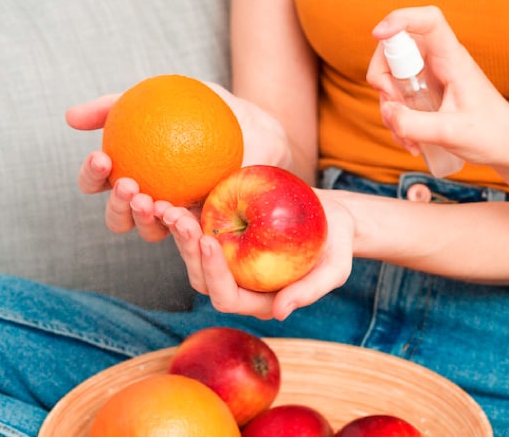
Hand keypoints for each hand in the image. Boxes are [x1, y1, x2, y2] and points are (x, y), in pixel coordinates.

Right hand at [64, 82, 292, 239]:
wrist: (261, 126)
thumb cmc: (208, 110)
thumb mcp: (165, 94)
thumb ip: (117, 104)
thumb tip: (69, 118)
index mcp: (133, 171)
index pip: (99, 182)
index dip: (92, 176)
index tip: (102, 157)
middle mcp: (150, 200)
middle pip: (117, 217)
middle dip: (116, 206)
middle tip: (129, 185)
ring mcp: (179, 218)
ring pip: (150, 231)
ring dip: (145, 219)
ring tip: (154, 201)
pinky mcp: (209, 229)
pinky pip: (191, 235)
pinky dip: (183, 227)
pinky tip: (186, 214)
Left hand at [163, 188, 353, 320]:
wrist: (332, 218)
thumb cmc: (336, 245)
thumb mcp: (335, 268)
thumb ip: (311, 291)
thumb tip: (281, 313)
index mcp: (259, 300)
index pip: (227, 297)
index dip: (214, 274)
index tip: (210, 240)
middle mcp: (238, 284)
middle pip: (201, 278)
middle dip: (187, 251)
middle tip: (180, 219)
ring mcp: (228, 260)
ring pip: (192, 255)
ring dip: (178, 235)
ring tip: (172, 208)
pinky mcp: (224, 235)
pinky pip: (197, 230)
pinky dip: (185, 216)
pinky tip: (176, 196)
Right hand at [367, 6, 508, 166]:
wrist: (507, 148)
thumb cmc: (491, 134)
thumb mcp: (451, 133)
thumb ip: (415, 124)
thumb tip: (388, 112)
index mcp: (453, 59)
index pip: (428, 20)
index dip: (400, 19)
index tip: (379, 34)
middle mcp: (440, 62)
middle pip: (397, 48)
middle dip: (384, 79)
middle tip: (393, 108)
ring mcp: (431, 78)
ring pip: (393, 77)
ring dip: (391, 108)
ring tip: (408, 137)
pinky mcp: (427, 94)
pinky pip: (399, 98)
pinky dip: (397, 119)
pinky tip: (411, 141)